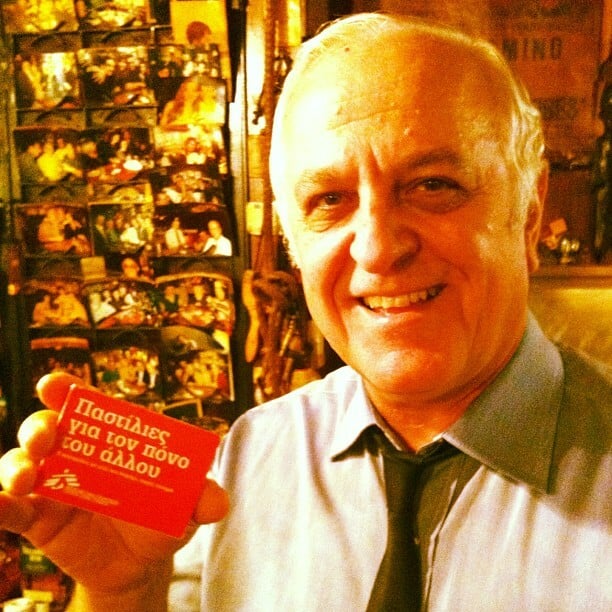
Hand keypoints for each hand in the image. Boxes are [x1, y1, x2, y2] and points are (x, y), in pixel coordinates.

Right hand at [0, 372, 228, 601]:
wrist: (139, 564)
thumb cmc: (161, 518)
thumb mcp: (185, 506)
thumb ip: (201, 498)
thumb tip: (218, 503)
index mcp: (110, 439)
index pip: (86, 406)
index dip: (67, 391)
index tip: (53, 384)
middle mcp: (75, 454)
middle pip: (47, 428)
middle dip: (40, 425)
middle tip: (48, 433)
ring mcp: (52, 485)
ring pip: (21, 464)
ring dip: (16, 464)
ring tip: (25, 476)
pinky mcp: (38, 519)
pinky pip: (11, 510)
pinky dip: (1, 505)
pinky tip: (1, 503)